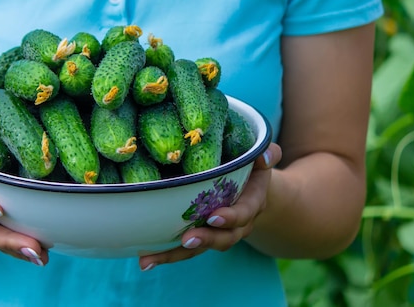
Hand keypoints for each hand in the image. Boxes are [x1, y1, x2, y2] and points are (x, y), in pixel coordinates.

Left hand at [138, 143, 282, 270]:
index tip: (214, 217)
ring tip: (150, 259)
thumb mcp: (262, 158)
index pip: (244, 214)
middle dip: (205, 240)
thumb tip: (266, 155)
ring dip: (175, 255)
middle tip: (187, 239)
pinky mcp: (200, 235)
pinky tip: (145, 260)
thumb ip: (268, 153)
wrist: (254, 188)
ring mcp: (217, 233)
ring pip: (199, 249)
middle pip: (223, 239)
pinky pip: (185, 249)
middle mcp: (236, 225)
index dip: (231, 218)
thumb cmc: (254, 167)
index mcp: (252, 203)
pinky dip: (165, 255)